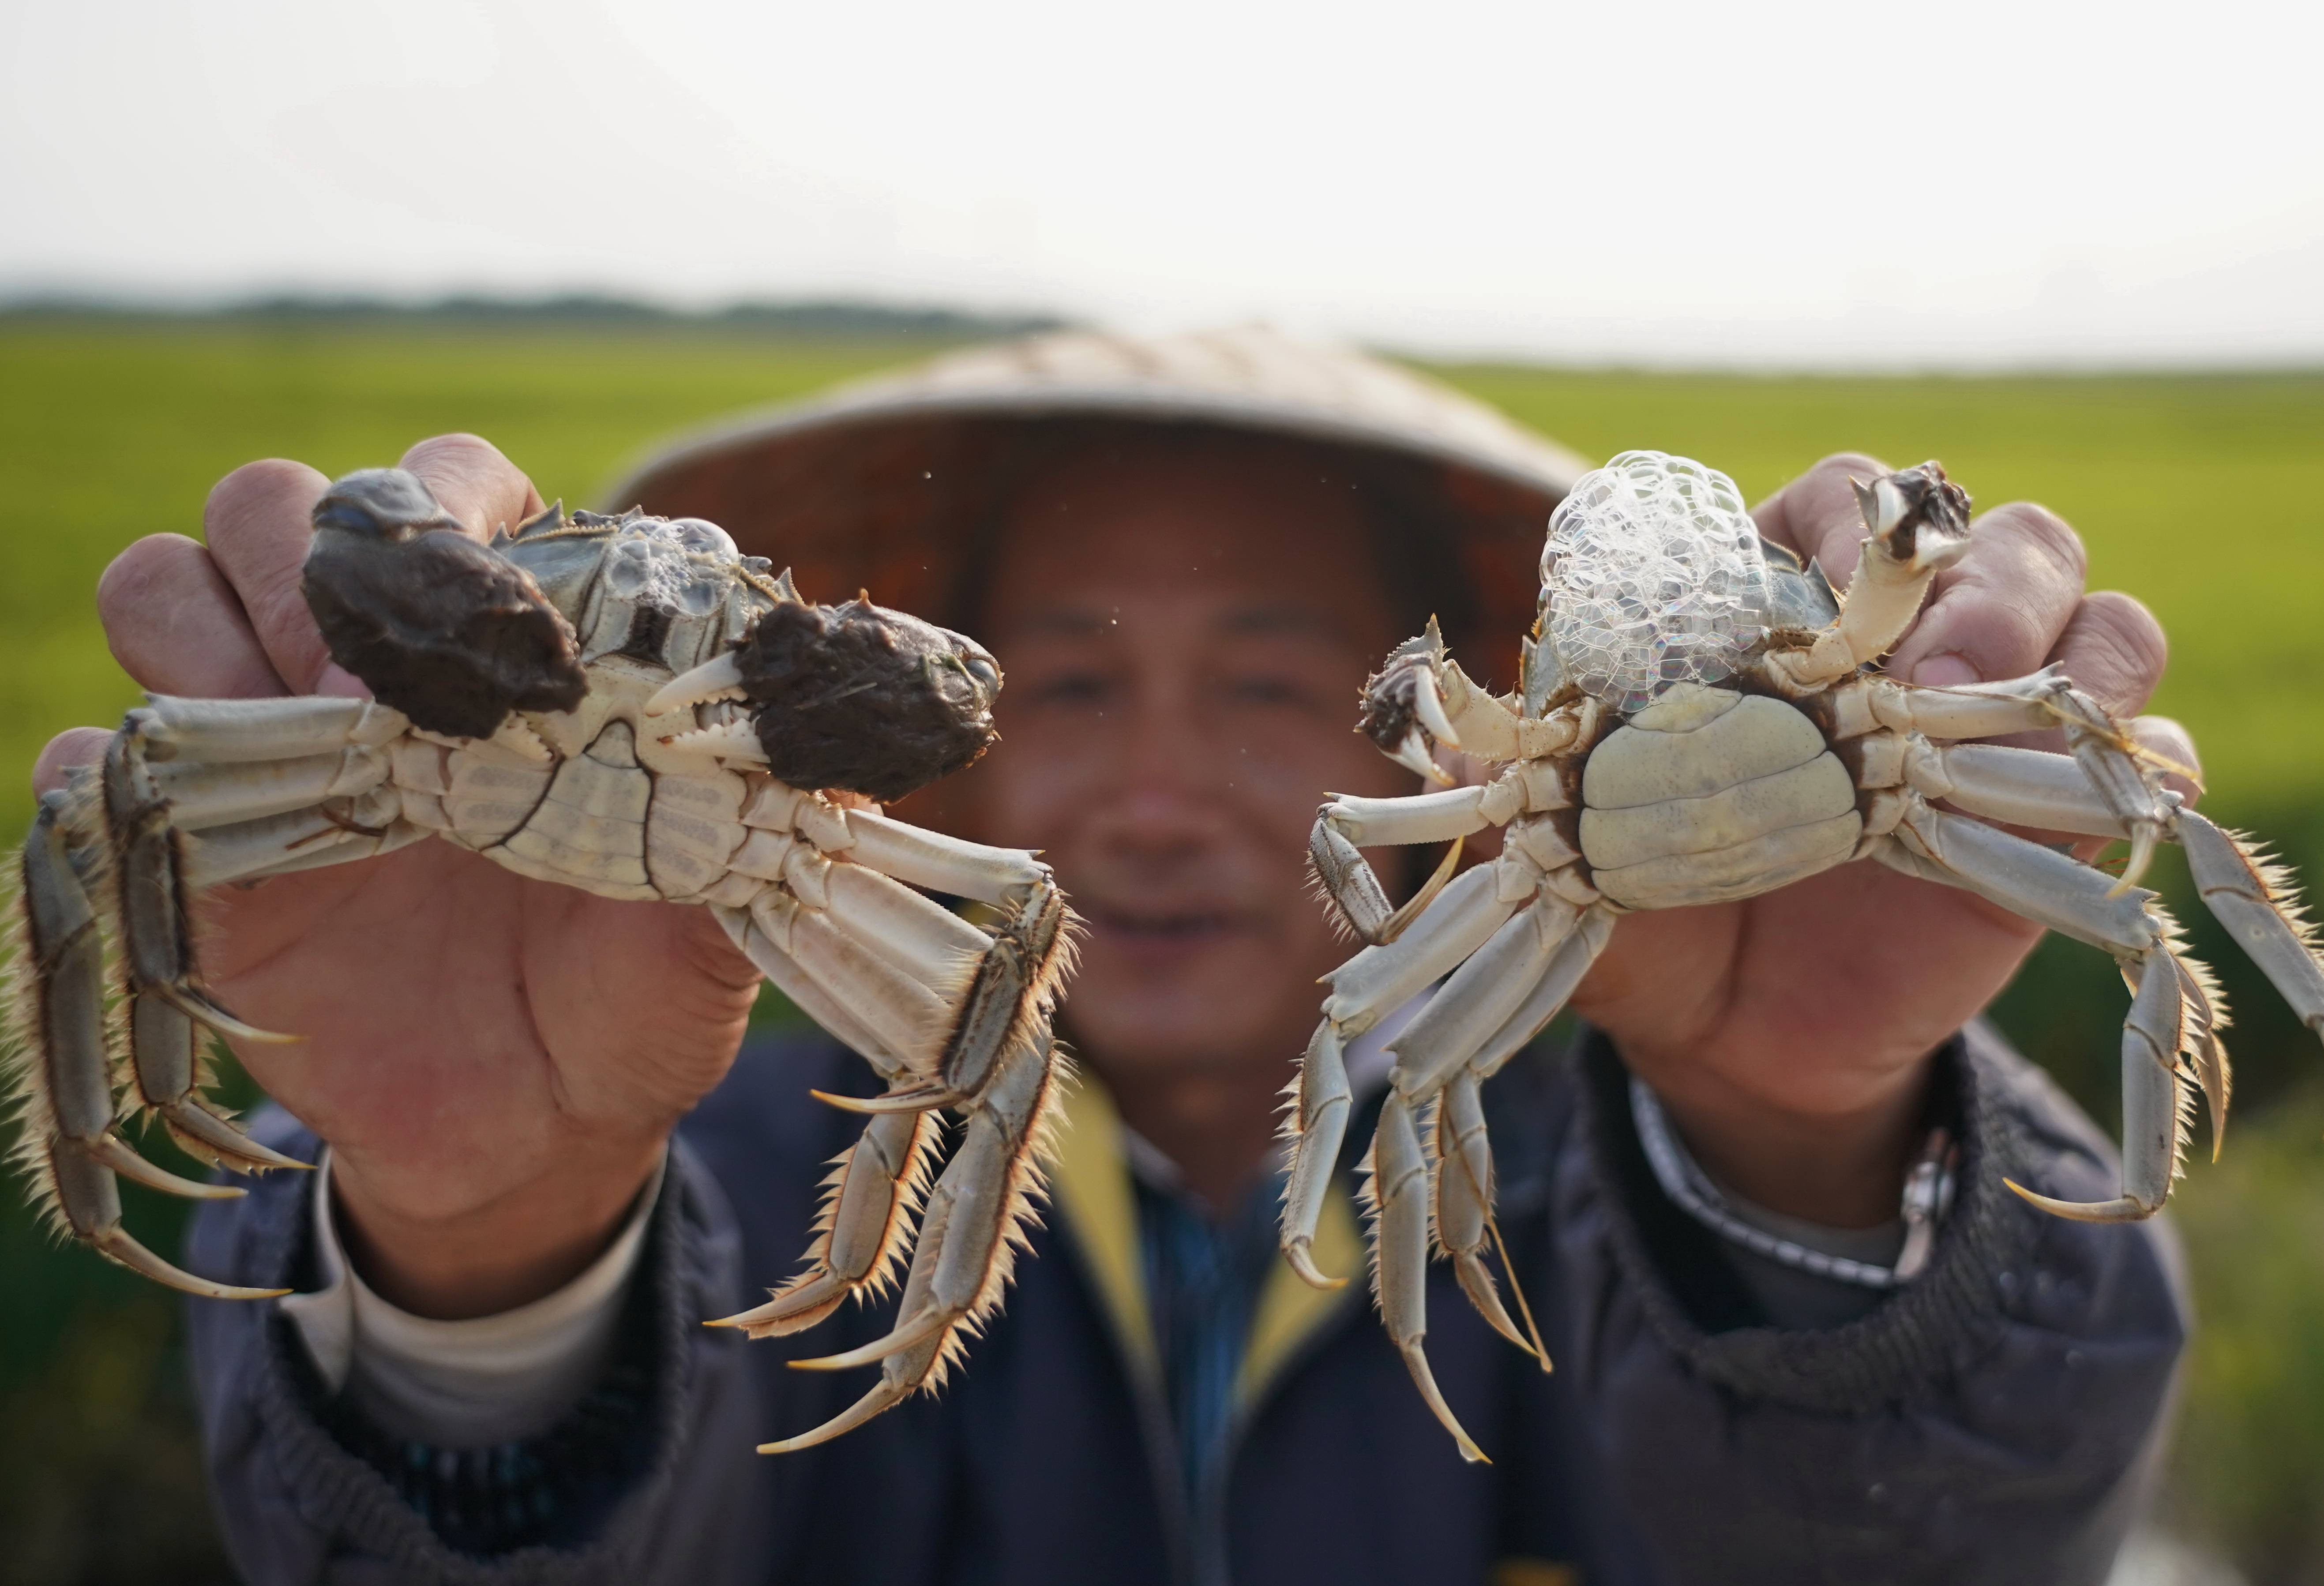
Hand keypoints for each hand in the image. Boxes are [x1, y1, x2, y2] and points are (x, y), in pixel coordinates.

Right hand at [33, 437, 761, 1315]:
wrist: (543, 1134)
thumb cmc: (636, 998)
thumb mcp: (712, 925)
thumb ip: (752, 827)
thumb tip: (817, 755)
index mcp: (510, 652)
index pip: (451, 487)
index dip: (456, 515)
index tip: (497, 617)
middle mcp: (378, 670)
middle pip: (278, 505)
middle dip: (312, 556)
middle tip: (376, 677)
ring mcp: (278, 747)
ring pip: (165, 588)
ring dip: (203, 631)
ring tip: (305, 734)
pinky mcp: (204, 850)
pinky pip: (101, 765)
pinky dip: (119, 772)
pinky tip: (210, 830)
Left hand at [1571, 453, 2188, 1226]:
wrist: (1726, 1045)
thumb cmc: (1649, 916)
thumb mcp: (1568, 853)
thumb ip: (1516, 787)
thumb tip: (1447, 738)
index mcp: (1780, 618)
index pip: (1836, 506)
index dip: (1840, 524)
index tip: (1812, 591)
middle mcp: (1896, 646)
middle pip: (1984, 535)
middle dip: (1968, 577)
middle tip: (1917, 667)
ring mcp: (1986, 722)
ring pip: (2086, 608)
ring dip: (2057, 635)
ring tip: (1974, 703)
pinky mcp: (2052, 808)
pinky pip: (2142, 745)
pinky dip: (2133, 747)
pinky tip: (2091, 779)